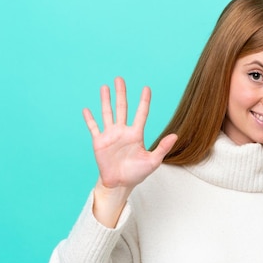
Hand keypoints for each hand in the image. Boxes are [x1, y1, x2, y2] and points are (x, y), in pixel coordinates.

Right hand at [82, 77, 176, 227]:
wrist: (120, 184)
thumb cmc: (137, 173)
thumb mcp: (153, 161)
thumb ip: (163, 148)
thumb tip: (175, 135)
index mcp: (136, 134)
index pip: (141, 114)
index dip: (144, 101)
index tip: (146, 88)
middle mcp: (123, 131)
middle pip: (122, 108)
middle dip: (121, 94)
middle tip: (120, 79)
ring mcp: (110, 135)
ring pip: (107, 113)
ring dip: (105, 100)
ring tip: (105, 87)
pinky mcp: (99, 142)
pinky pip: (94, 128)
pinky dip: (90, 119)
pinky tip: (86, 109)